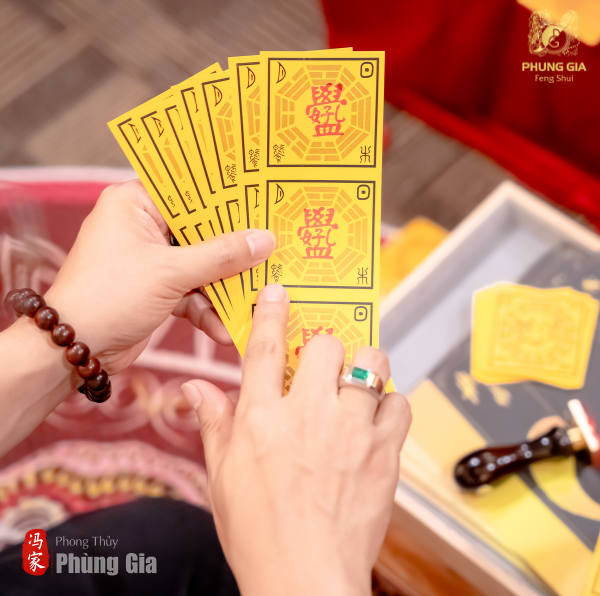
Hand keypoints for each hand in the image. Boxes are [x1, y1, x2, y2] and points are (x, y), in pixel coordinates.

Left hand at [44, 180, 275, 373]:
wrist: (75, 349)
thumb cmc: (110, 296)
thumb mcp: (171, 272)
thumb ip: (221, 256)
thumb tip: (264, 240)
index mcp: (135, 204)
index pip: (189, 191)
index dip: (226, 199)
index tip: (261, 204)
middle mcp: (142, 227)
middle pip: (201, 231)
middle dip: (233, 251)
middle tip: (269, 252)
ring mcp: (151, 260)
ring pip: (201, 265)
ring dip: (223, 287)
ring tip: (252, 300)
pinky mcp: (157, 288)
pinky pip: (191, 292)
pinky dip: (206, 310)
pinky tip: (223, 329)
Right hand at [182, 284, 411, 595]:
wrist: (304, 580)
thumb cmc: (258, 533)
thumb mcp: (222, 477)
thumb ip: (213, 424)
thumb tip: (194, 388)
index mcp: (261, 419)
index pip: (263, 348)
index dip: (270, 312)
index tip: (278, 292)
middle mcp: (306, 415)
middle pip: (325, 345)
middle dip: (325, 347)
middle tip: (324, 364)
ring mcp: (349, 432)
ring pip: (371, 365)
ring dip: (364, 367)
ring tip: (357, 384)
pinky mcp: (383, 454)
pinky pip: (399, 406)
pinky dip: (391, 406)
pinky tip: (377, 420)